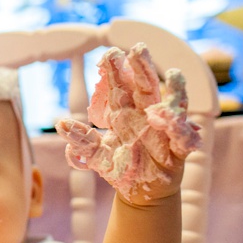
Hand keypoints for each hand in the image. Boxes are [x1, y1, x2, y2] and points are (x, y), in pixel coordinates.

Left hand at [55, 43, 201, 203]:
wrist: (139, 194)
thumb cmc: (119, 168)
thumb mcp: (94, 155)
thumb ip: (80, 139)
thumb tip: (60, 123)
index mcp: (124, 114)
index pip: (119, 88)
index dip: (115, 71)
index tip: (109, 53)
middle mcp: (144, 118)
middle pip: (145, 89)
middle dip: (142, 69)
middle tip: (139, 48)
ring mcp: (162, 133)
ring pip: (171, 108)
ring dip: (174, 92)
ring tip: (174, 75)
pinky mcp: (176, 153)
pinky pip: (182, 140)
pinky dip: (181, 131)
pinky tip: (178, 121)